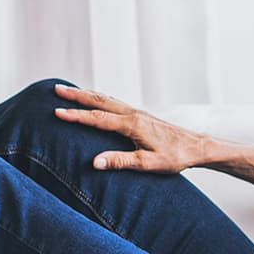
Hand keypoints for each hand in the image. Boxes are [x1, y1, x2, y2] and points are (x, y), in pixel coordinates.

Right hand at [51, 83, 207, 172]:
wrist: (198, 147)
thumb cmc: (176, 157)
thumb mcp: (149, 164)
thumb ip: (121, 161)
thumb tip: (95, 162)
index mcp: (133, 125)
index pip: (98, 118)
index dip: (76, 115)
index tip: (57, 111)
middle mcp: (134, 114)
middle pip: (100, 101)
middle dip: (77, 96)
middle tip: (56, 89)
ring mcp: (139, 113)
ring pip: (108, 100)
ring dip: (88, 94)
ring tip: (70, 91)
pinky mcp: (143, 117)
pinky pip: (116, 103)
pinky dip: (102, 99)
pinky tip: (98, 100)